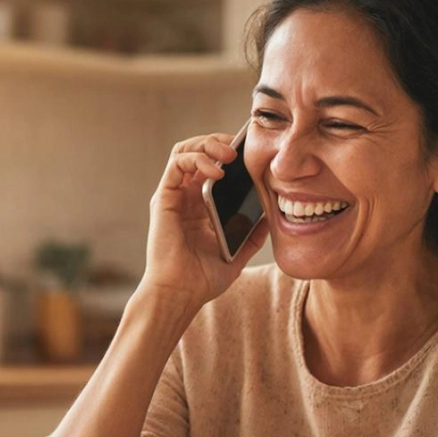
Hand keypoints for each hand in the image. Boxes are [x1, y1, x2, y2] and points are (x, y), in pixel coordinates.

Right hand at [140, 133, 269, 313]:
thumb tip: (273, 215)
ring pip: (186, 150)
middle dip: (220, 142)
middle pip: (199, 151)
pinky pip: (177, 163)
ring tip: (230, 154)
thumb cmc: (202, 279)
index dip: (230, 153)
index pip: (214, 166)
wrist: (181, 294)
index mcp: (202, 206)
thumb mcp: (237, 253)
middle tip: (241, 147)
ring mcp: (174, 196)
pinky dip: (198, 159)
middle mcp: (186, 197)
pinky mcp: (164, 198)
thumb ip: (252, 234)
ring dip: (208, 144)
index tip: (252, 152)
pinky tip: (217, 170)